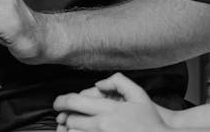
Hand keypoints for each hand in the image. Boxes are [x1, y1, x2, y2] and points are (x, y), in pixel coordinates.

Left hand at [54, 72, 173, 131]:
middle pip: (72, 120)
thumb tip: (99, 84)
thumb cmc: (150, 121)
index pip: (75, 102)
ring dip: (70, 130)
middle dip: (65, 117)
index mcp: (109, 110)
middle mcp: (103, 126)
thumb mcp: (138, 94)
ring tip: (69, 127)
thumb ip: (118, 82)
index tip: (58, 103)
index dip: (62, 101)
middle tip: (62, 116)